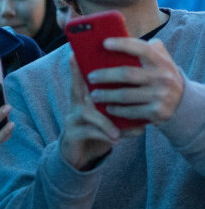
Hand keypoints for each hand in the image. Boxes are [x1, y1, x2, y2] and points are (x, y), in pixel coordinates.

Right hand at [60, 55, 121, 170]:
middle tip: (103, 84)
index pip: (79, 77)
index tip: (76, 54)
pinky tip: (117, 139)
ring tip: (118, 129)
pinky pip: (89, 132)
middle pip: (77, 89)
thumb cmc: (96, 128)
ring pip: (87, 113)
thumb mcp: (104, 113)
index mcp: (82, 95)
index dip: (77, 67)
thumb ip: (115, 101)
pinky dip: (104, 134)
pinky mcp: (72, 134)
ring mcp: (72, 119)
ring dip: (105, 120)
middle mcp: (75, 104)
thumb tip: (136, 87)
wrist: (80, 153)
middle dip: (89, 84)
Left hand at [89, 37, 183, 124]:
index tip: (104, 43)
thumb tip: (118, 34)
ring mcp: (160, 96)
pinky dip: (117, 110)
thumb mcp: (161, 59)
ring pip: (126, 95)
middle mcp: (162, 77)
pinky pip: (132, 111)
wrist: (184, 102)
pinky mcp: (158, 112)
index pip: (141, 48)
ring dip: (106, 95)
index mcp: (160, 61)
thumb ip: (146, 47)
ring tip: (94, 94)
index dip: (122, 44)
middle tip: (90, 77)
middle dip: (105, 75)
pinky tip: (108, 108)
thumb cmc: (161, 74)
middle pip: (127, 74)